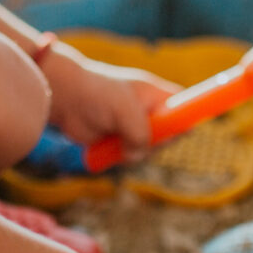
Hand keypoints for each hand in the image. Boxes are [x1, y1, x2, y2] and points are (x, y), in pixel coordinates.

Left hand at [41, 45, 175, 155]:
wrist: (66, 97)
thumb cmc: (98, 93)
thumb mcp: (125, 110)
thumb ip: (140, 133)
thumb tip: (138, 155)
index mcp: (157, 96)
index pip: (186, 109)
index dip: (186, 122)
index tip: (174, 134)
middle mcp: (150, 112)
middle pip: (170, 137)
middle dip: (155, 144)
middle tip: (136, 138)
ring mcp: (135, 128)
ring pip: (149, 152)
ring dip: (135, 153)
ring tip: (117, 140)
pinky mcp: (120, 142)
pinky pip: (131, 158)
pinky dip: (122, 158)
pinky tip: (109, 147)